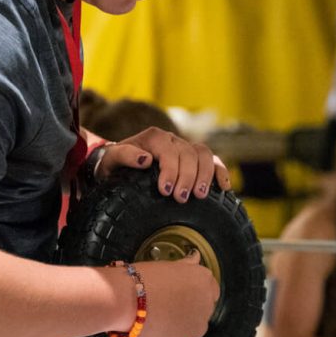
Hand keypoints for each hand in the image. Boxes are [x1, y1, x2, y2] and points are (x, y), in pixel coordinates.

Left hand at [95, 129, 229, 202]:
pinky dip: (220, 172)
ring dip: (205, 175)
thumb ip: (124, 155)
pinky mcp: (195, 159)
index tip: (165, 190)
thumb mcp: (111, 160)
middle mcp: (172, 139)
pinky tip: (223, 188)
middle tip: (181, 199)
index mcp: (154, 137)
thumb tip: (145, 159)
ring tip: (200, 196)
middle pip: (189, 153)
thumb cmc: (115, 166)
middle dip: (187, 177)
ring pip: (204, 155)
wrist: (120, 166)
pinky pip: (213, 161)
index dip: (170, 170)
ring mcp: (186, 148)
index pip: (169, 150)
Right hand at [131, 252, 217, 336]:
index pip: (212, 289)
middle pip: (204, 309)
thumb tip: (196, 256)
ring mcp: (198, 324)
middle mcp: (207, 302)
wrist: (127, 299)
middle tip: (170, 306)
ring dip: (185, 324)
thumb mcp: (169, 265)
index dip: (197, 292)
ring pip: (196, 327)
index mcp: (205, 280)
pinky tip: (160, 330)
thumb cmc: (145, 277)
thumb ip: (187, 265)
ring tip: (164, 319)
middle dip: (192, 308)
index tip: (184, 294)